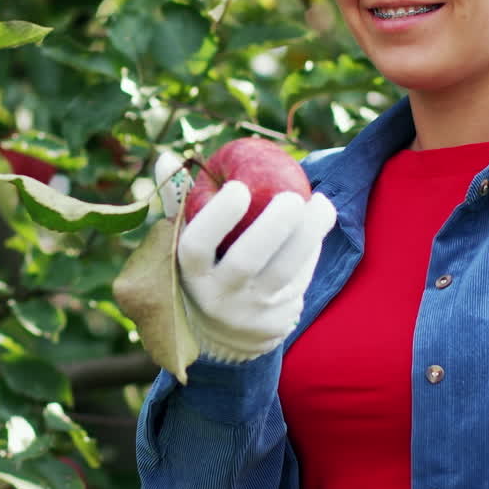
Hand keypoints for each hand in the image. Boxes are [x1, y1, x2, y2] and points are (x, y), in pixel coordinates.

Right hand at [154, 151, 336, 362]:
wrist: (223, 332)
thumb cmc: (204, 266)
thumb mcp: (185, 240)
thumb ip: (180, 201)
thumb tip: (166, 157)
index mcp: (188, 272)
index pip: (195, 245)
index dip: (217, 217)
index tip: (239, 186)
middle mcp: (216, 297)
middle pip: (245, 261)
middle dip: (272, 227)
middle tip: (293, 196)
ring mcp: (249, 313)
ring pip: (283, 273)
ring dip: (308, 235)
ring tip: (321, 203)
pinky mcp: (277, 323)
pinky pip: (300, 281)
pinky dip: (311, 251)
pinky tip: (319, 225)